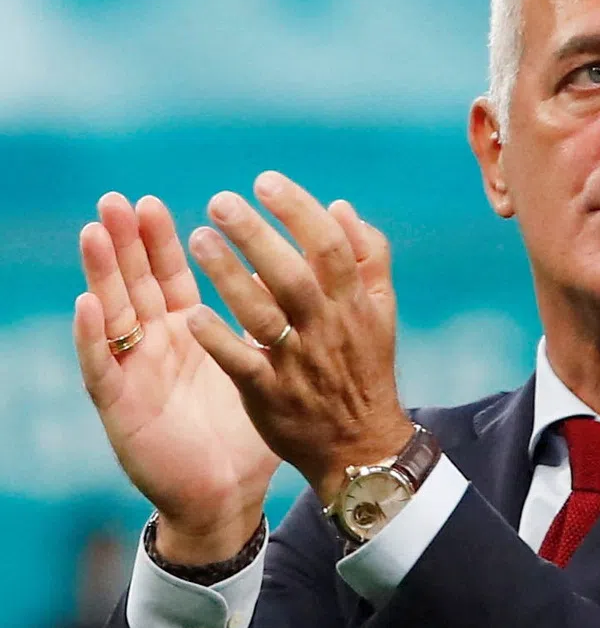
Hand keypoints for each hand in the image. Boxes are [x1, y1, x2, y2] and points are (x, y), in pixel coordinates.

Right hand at [75, 195, 280, 562]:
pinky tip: (88, 303)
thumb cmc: (246, 430)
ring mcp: (137, 373)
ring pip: (113, 313)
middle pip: (138, 283)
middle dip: (129, 242)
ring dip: (103, 271)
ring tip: (96, 231)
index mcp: (191, 334)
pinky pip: (103, 366)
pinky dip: (93, 334)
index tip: (157, 202)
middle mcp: (158, 346)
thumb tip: (287, 270)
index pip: (174, 276)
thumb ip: (270, 319)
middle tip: (119, 199)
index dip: (165, 242)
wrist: (226, 494)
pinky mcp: (122, 406)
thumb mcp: (263, 365)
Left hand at [183, 171, 411, 507]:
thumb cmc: (365, 367)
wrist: (361, 445)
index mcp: (354, 303)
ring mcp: (298, 363)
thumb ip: (368, 256)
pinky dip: (219, 339)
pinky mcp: (270, 395)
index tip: (264, 182)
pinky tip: (191, 314)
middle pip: (292, 274)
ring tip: (198, 240)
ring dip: (228, 276)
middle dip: (256, 234)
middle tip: (219, 201)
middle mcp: (327, 329)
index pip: (330, 246)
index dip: (298, 210)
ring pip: (262, 314)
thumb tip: (340, 206)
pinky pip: (242, 363)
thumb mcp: (381, 310)